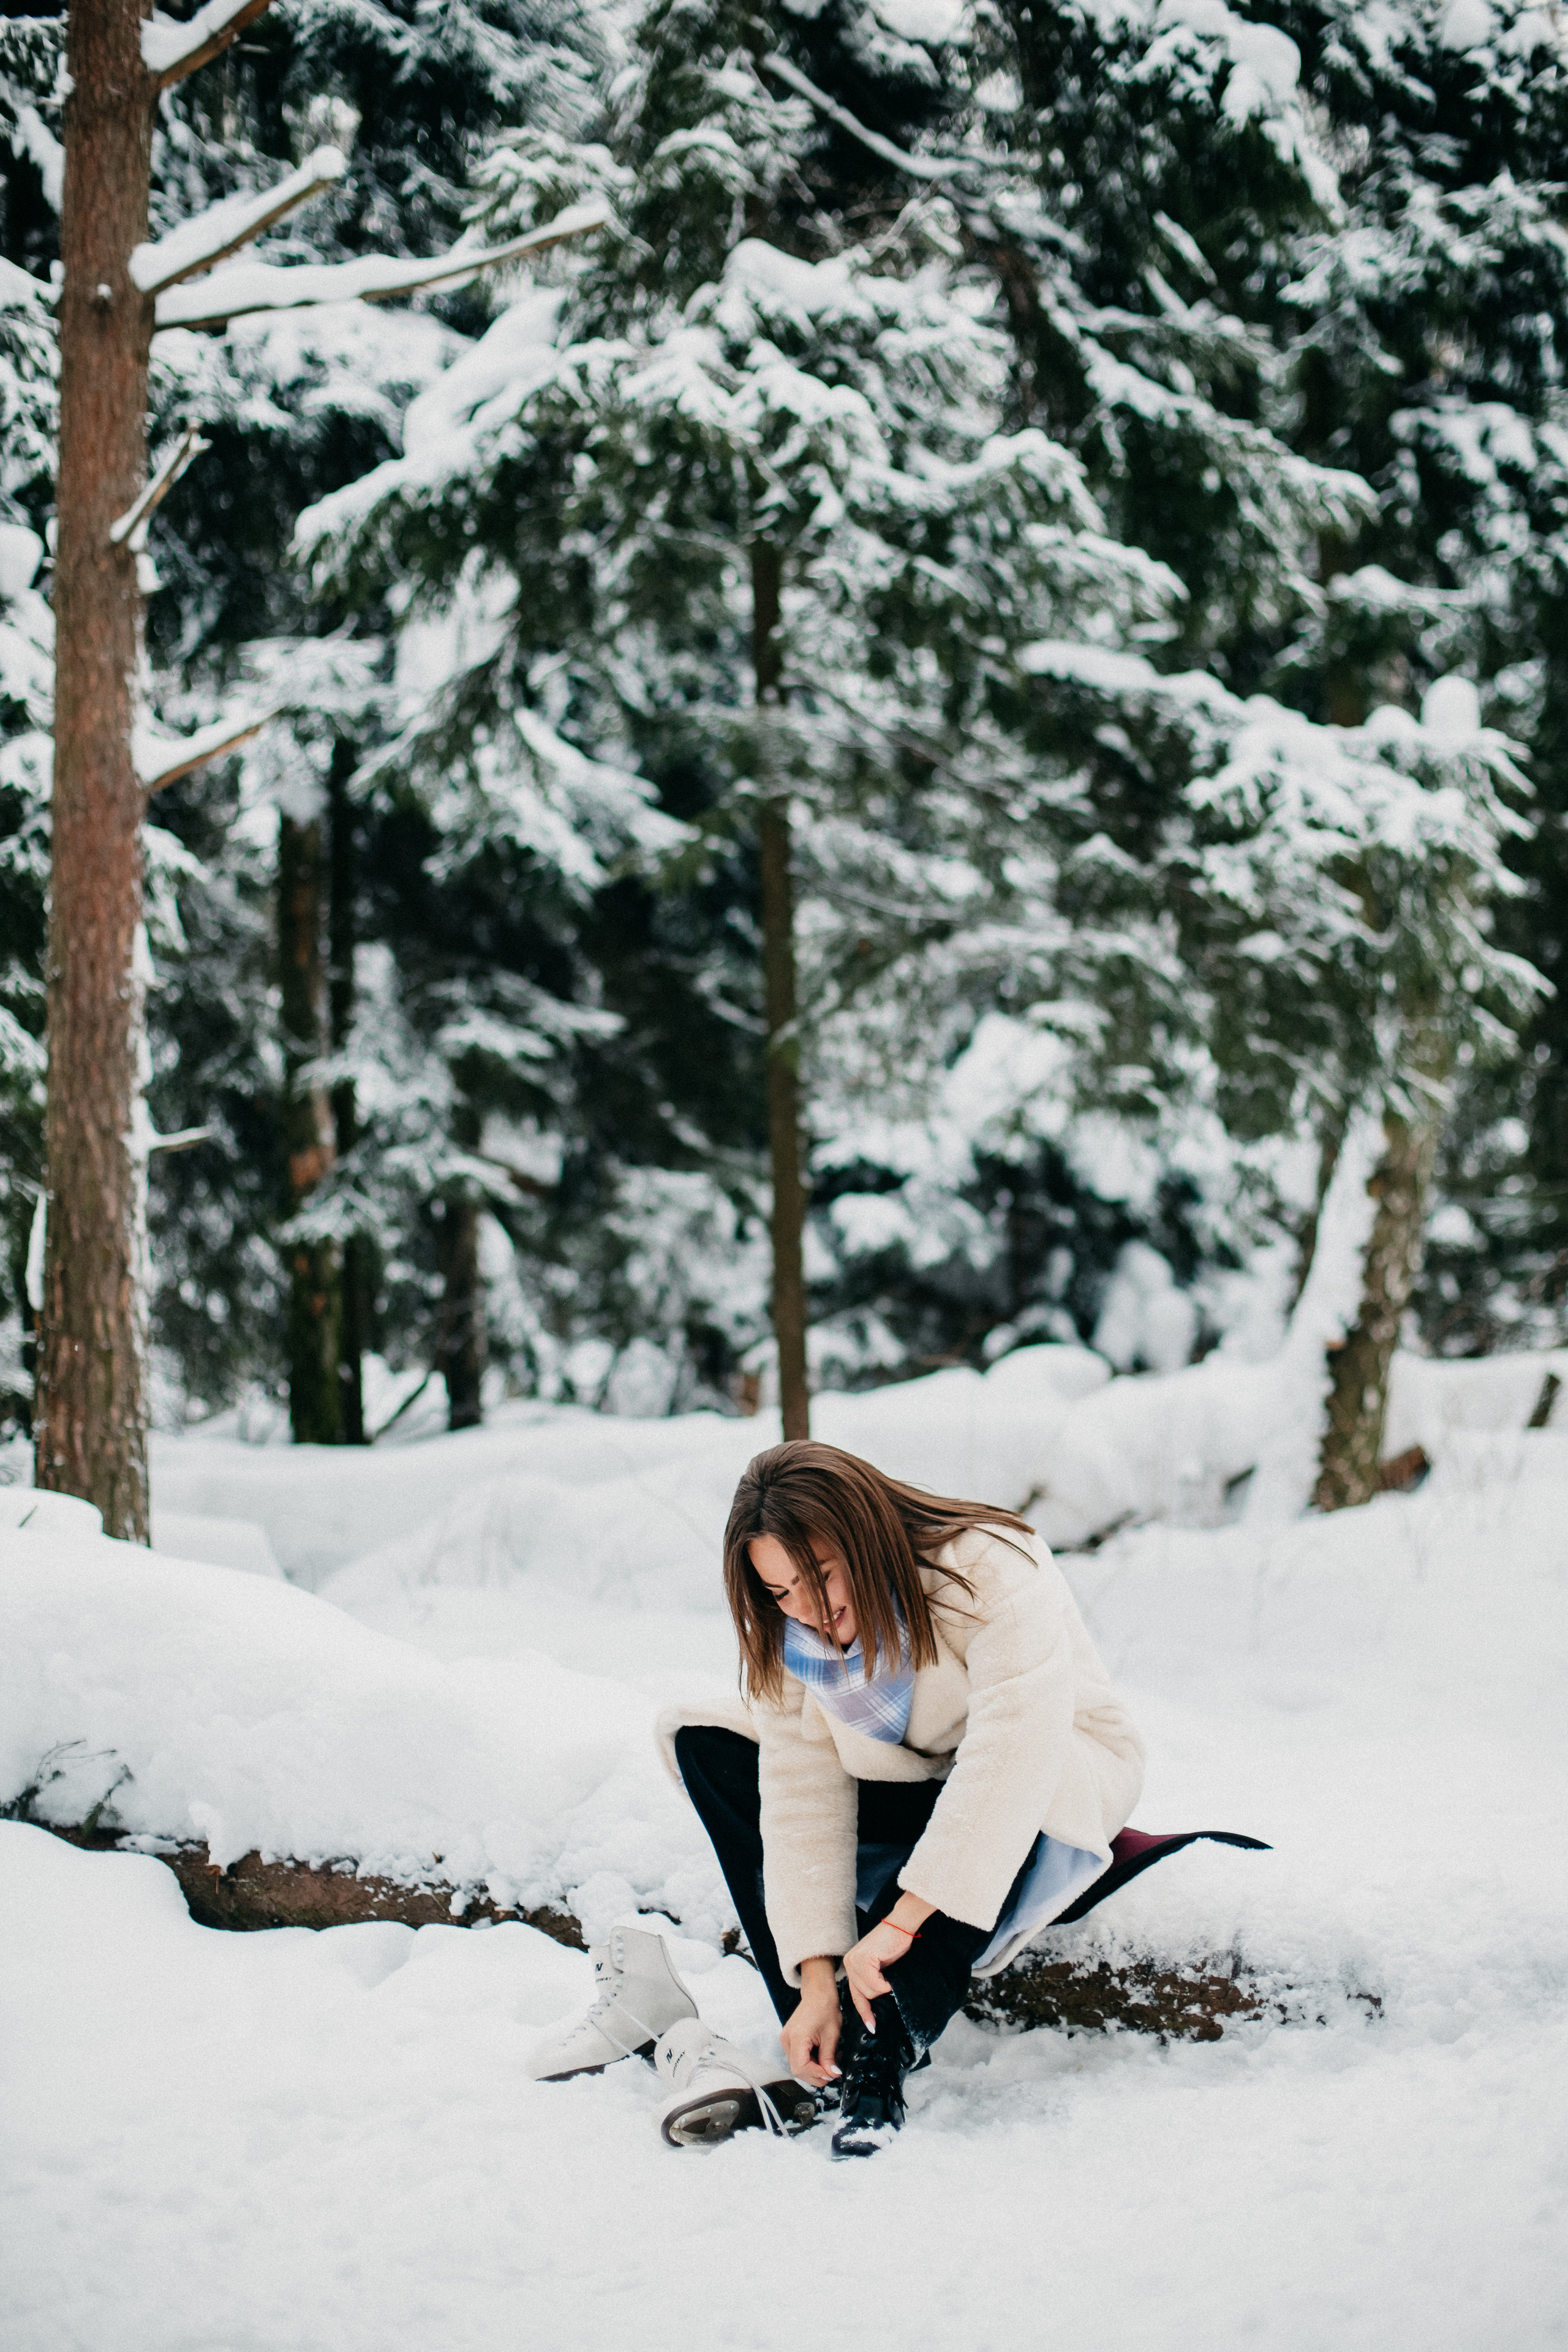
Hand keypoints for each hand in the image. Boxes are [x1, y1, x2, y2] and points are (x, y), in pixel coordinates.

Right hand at [781, 1957, 842, 2086]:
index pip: (801, 2067)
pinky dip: (810, 2062)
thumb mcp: (832, 2035)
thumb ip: (829, 2058)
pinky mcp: (789, 2040)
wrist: (818, 1993)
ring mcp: (786, 2040)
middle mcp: (787, 2040)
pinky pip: (797, 2058)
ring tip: (829, 2060)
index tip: (832, 2074)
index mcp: (797, 2037)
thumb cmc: (825, 2008)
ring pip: (798, 2066)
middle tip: (833, 2070)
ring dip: (814, 2069)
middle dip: (816, 2075)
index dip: (817, 2075)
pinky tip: (822, 2056)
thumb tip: (833, 2074)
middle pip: (797, 2070)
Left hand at [842, 1899, 935, 2029]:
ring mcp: (854, 1961)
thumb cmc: (894, 1945)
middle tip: (889, 1981)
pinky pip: (876, 1985)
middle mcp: (849, 1963)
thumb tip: (874, 2004)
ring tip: (889, 1973)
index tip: (871, 2026)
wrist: (901, 1925)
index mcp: (851, 1965)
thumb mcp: (879, 1967)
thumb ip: (872, 1981)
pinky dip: (886, 1984)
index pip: (855, 1995)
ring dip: (883, 1987)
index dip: (864, 2011)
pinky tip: (889, 1974)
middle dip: (878, 1993)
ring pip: (869, 1992)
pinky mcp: (863, 1959)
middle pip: (863, 1996)